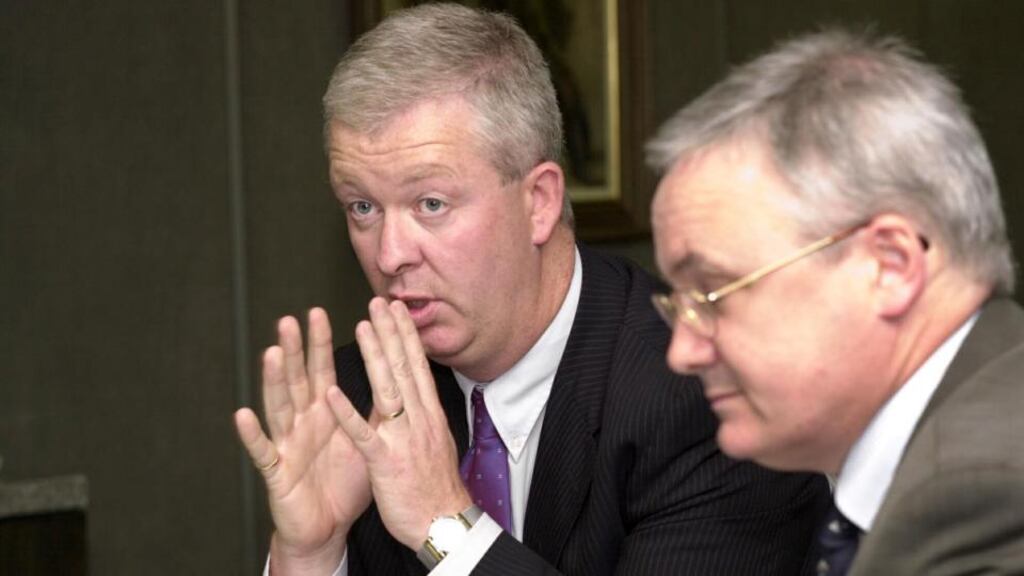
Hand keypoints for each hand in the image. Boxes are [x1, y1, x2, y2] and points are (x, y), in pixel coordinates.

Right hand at [234, 308, 371, 571]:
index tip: (318, 312)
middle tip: (289, 320)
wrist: (328, 526)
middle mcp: (302, 422)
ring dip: (273, 381)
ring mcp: (287, 444)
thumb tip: (388, 372)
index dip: (318, 343)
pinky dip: (253, 434)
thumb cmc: (344, 480)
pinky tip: (244, 414)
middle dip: (292, 352)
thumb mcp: (362, 437)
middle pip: (296, 380)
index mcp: (324, 411)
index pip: (320, 370)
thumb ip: (367, 406)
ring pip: (278, 407)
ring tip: (270, 353)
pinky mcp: (278, 472)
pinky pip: (264, 451)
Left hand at [327, 297, 471, 549]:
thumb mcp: (435, 442)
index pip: (417, 367)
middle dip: (390, 333)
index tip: (396, 310)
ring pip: (387, 391)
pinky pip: (363, 435)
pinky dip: (347, 413)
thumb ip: (423, 416)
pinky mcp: (386, 462)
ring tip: (360, 327)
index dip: (406, 335)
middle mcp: (419, 420)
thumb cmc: (436, 487)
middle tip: (378, 303)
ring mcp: (403, 439)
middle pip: (404, 369)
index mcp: (430, 415)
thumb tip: (418, 393)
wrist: (445, 524)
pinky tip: (331, 394)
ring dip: (373, 358)